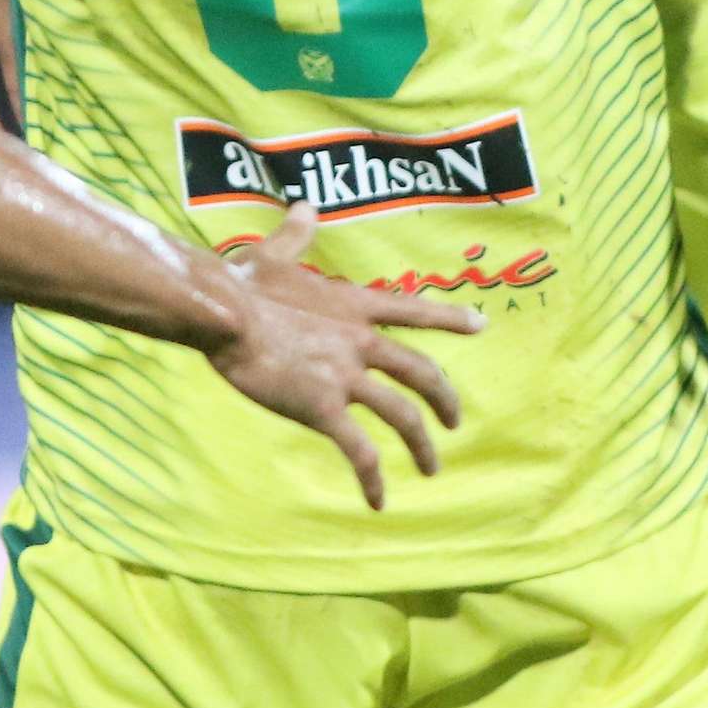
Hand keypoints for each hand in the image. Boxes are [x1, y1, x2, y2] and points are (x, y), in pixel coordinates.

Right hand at [204, 205, 477, 508]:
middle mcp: (361, 341)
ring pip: (403, 416)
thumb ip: (297, 234)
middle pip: (421, 372)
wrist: (224, 312)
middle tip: (455, 420)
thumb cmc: (242, 283)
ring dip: (422, 445)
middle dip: (444, 398)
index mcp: (353, 306)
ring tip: (431, 468)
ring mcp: (346, 376)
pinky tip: (378, 500)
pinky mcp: (324, 409)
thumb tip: (304, 206)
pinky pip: (360, 451)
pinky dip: (374, 478)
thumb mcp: (274, 252)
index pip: (415, 310)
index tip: (482, 324)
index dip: (451, 318)